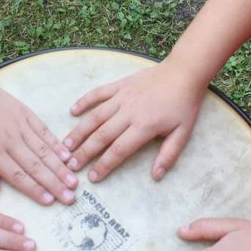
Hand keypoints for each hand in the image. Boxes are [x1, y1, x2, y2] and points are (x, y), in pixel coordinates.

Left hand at [0, 81, 77, 205]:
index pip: (18, 175)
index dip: (35, 189)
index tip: (50, 201)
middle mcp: (12, 140)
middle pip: (36, 166)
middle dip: (54, 183)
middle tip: (70, 198)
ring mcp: (22, 126)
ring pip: (44, 151)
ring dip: (60, 167)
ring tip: (74, 181)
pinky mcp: (27, 115)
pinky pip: (45, 132)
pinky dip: (57, 145)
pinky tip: (68, 156)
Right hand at [64, 61, 205, 181]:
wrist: (184, 73)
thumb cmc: (184, 105)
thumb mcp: (183, 133)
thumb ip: (168, 155)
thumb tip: (156, 176)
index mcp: (144, 126)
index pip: (119, 150)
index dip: (104, 164)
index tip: (92, 177)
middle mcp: (129, 112)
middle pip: (102, 135)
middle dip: (85, 152)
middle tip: (70, 166)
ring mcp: (122, 97)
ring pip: (95, 116)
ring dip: (79, 131)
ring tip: (66, 145)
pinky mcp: (120, 85)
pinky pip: (98, 93)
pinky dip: (84, 101)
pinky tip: (72, 111)